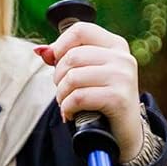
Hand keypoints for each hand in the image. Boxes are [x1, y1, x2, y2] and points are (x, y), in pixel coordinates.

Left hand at [35, 22, 143, 161]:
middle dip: (58, 76)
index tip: (55, 63)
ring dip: (61, 95)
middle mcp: (122, 58)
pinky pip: (79, 97)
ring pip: (73, 77)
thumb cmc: (103, 102)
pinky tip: (70, 114)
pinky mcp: (118, 98)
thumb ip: (68, 59)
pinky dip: (68, 108)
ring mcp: (122, 77)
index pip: (81, 30)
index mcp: (116, 46)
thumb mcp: (89, 75)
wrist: (125, 135)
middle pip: (73, 56)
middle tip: (62, 92)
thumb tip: (41, 51)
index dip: (60, 45)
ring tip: (66, 104)